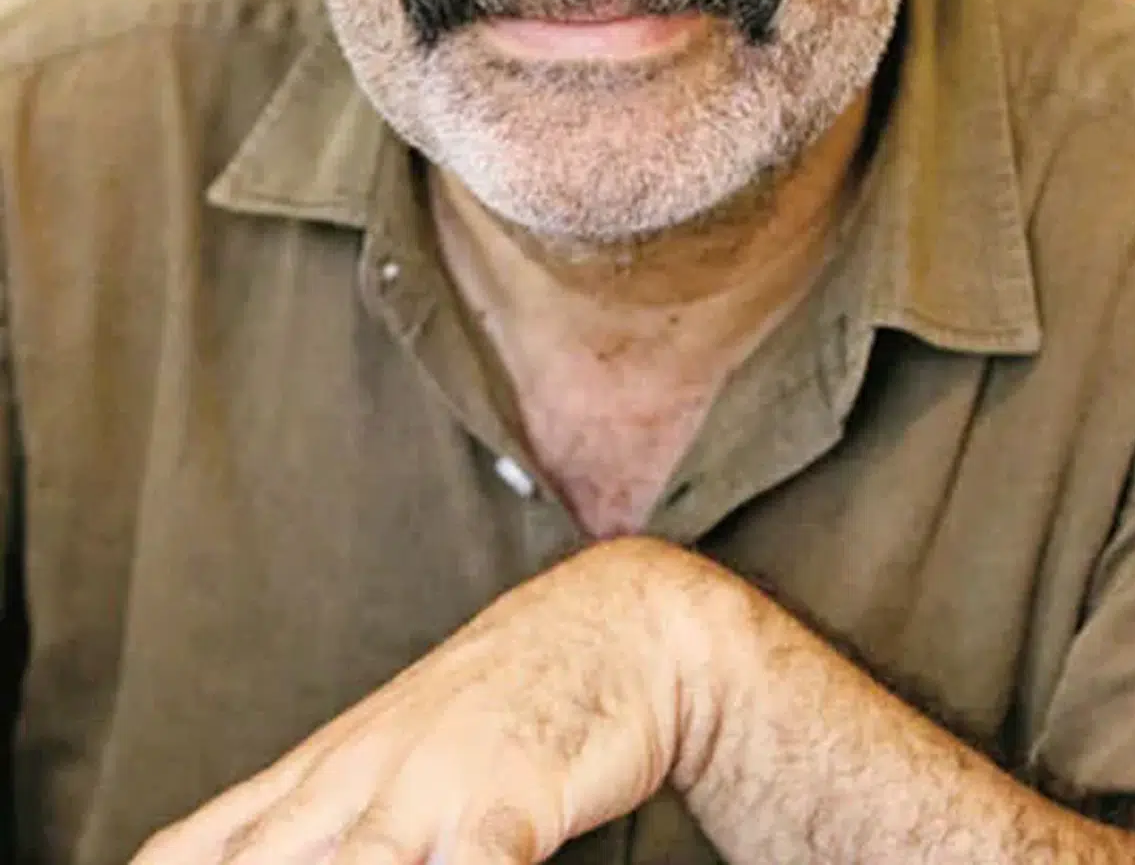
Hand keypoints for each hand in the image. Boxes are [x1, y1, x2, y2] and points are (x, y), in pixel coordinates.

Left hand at [131, 537, 720, 864]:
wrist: (612, 622)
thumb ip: (307, 819)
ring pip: (354, 864)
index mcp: (317, 775)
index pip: (193, 850)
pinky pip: (475, 861)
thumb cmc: (496, 704)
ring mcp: (433, 784)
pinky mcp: (514, 797)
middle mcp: (357, 780)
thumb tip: (222, 851)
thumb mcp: (385, 755)